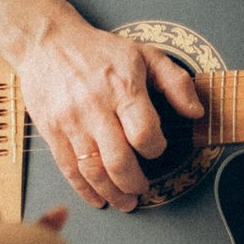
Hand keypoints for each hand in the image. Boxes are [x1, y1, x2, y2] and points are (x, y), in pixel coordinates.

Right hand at [18, 19, 203, 212]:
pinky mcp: (51, 131)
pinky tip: (98, 198)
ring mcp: (70, 122)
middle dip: (135, 183)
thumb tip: (196, 112)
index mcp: (122, 87)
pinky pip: (69, 170)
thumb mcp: (145, 54)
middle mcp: (94, 107)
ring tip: (126, 201)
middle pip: (118, 161)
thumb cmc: (100, 50)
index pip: (144, 133)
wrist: (47, 42)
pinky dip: (85, 190)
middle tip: (143, 188)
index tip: (156, 148)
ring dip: (112, 193)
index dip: (156, 148)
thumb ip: (176, 82)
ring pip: (93, 171)